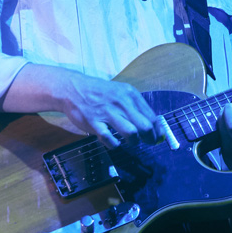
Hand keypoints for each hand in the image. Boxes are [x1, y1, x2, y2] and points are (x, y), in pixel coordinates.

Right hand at [1, 64, 156, 148]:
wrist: (73, 88)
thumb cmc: (100, 92)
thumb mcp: (121, 92)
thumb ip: (136, 106)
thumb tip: (153, 124)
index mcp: (130, 94)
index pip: (151, 116)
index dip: (157, 130)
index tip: (158, 138)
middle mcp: (121, 103)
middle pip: (144, 126)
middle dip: (149, 138)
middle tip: (147, 143)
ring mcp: (107, 113)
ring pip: (131, 133)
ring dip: (133, 141)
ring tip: (131, 142)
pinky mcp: (94, 123)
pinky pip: (110, 139)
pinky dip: (115, 144)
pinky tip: (114, 142)